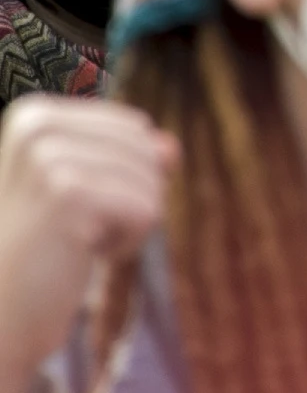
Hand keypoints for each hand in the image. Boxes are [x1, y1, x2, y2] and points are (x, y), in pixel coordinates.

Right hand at [0, 99, 171, 379]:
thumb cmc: (43, 248)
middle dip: (130, 198)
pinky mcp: (68, 194)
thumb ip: (130, 157)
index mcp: (34, 114)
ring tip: (73, 242)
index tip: (73, 206)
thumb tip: (172, 148)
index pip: (135, 128)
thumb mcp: (86, 189)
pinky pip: (147, 210)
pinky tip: (79, 254)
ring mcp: (48, 158)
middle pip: (147, 150)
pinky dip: (126, 242)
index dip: (124, 176)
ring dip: (127, 224)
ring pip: (151, 182)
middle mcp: (35, 126)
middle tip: (75, 229)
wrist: (1, 310)